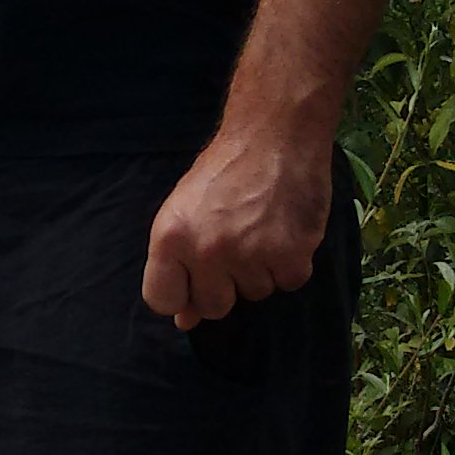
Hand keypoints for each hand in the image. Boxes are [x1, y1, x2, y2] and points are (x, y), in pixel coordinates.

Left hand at [141, 125, 331, 328]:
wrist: (275, 135)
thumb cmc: (225, 171)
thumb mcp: (184, 210)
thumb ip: (178, 264)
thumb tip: (185, 320)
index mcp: (170, 238)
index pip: (163, 300)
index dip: (181, 294)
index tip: (194, 279)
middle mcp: (206, 251)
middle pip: (213, 307)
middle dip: (225, 286)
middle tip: (236, 246)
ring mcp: (250, 255)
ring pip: (255, 295)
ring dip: (260, 271)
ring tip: (262, 229)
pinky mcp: (291, 256)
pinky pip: (288, 283)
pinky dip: (290, 263)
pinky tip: (285, 230)